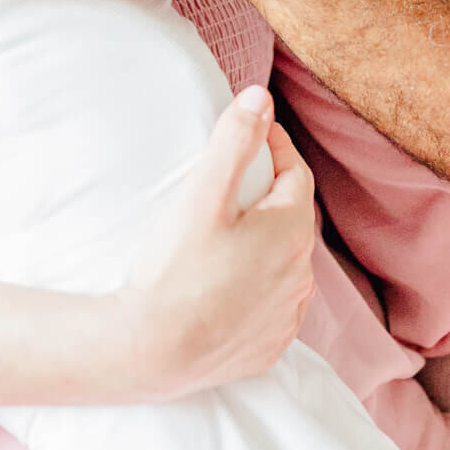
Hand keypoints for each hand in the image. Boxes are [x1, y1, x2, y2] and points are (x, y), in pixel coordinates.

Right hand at [112, 85, 317, 398]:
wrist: (149, 352)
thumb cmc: (175, 269)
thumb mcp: (203, 193)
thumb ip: (235, 139)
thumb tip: (261, 97)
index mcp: (292, 232)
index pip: (296, 174)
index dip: (275, 148)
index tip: (253, 132)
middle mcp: (300, 276)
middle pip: (293, 218)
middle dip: (272, 192)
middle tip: (240, 175)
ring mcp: (286, 317)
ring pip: (287, 263)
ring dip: (269, 241)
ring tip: (235, 228)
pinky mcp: (267, 349)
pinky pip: (274, 307)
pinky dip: (262, 287)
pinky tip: (235, 282)